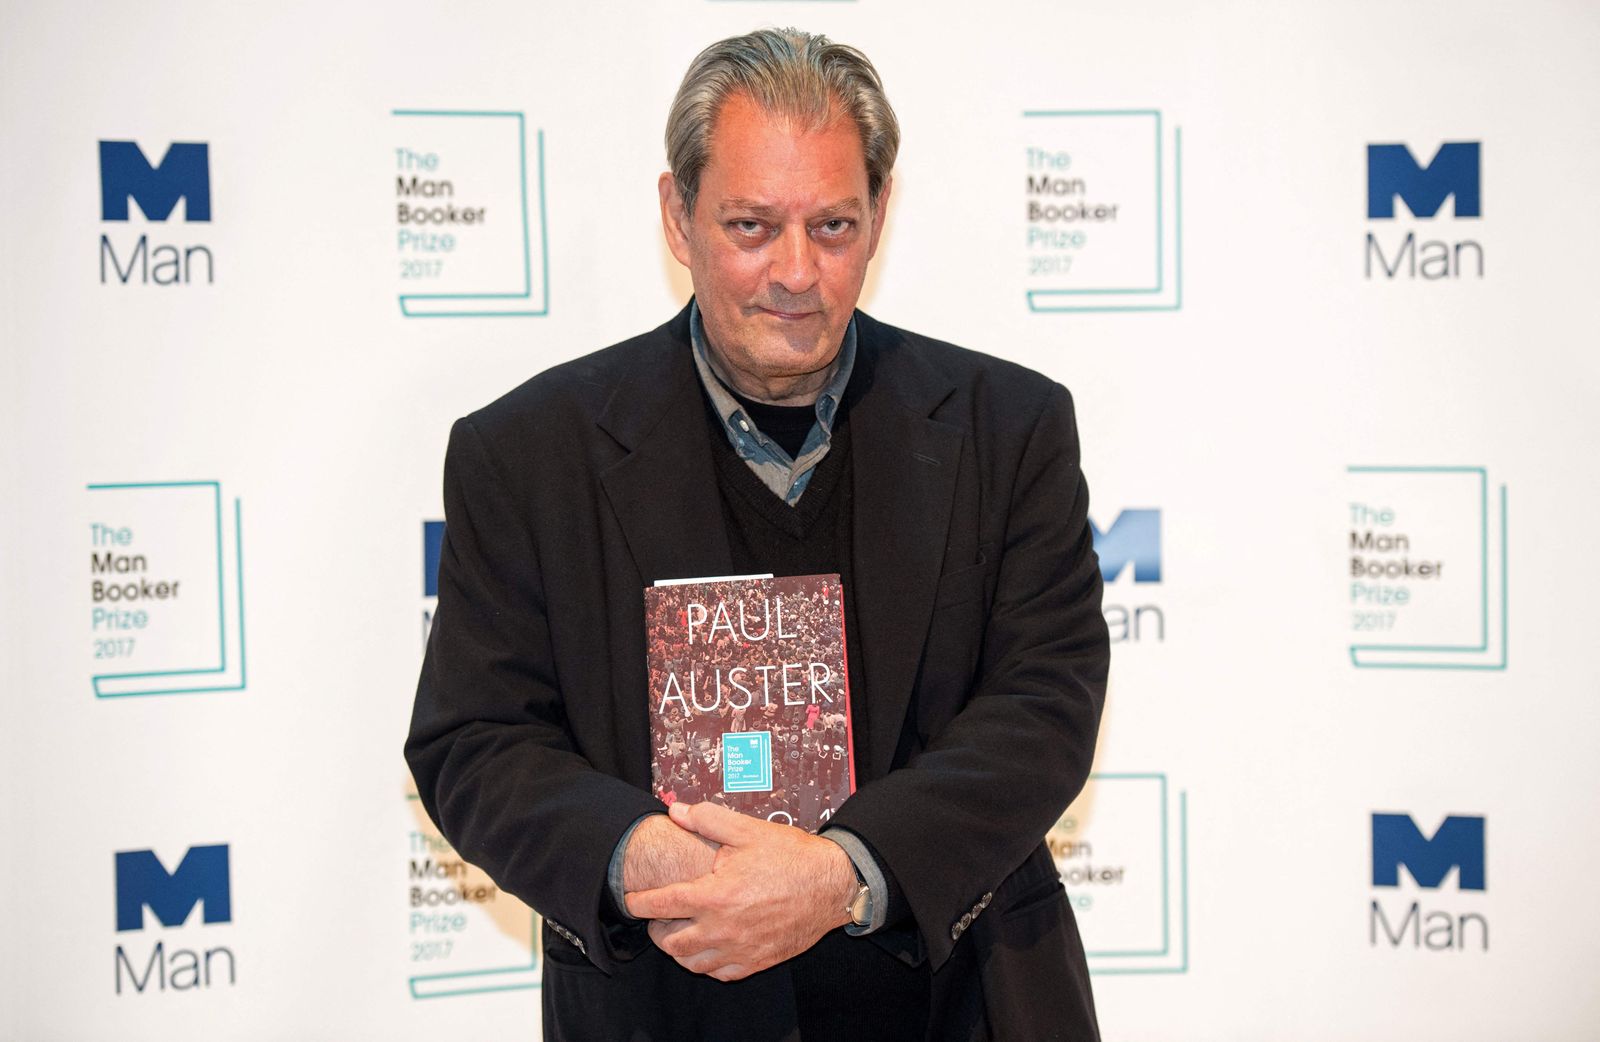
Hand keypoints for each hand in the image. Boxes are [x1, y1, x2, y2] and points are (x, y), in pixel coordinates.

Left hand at [625, 801, 857, 980]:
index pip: (661, 905)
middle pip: (670, 942)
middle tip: (658, 916)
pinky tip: (708, 946)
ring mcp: (740, 949)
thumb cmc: (791, 857)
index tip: (631, 899)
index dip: (639, 902)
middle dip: (656, 929)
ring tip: (680, 931)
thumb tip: (676, 811)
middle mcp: (723, 929)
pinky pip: (719, 973)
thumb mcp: (748, 830)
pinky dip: (706, 963)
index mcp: (716, 896)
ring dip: (678, 949)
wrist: (832, 885)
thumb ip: (707, 819)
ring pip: (692, 963)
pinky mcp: (756, 961)